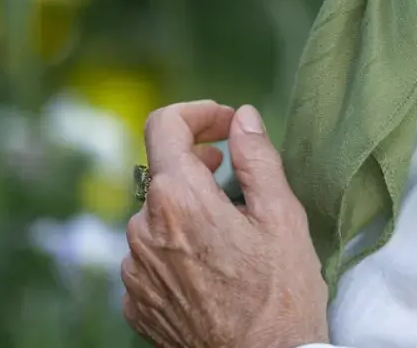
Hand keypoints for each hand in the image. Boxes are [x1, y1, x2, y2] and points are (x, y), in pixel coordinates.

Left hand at [121, 100, 329, 347]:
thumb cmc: (280, 294)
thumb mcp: (282, 214)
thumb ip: (257, 156)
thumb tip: (242, 117)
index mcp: (178, 199)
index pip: (164, 125)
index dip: (197, 113)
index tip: (225, 124)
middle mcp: (144, 231)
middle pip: (162, 171)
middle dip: (196, 161)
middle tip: (231, 171)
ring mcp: (135, 272)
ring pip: (156, 214)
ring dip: (186, 206)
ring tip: (228, 228)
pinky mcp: (135, 304)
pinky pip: (149, 254)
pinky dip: (175, 244)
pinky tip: (210, 262)